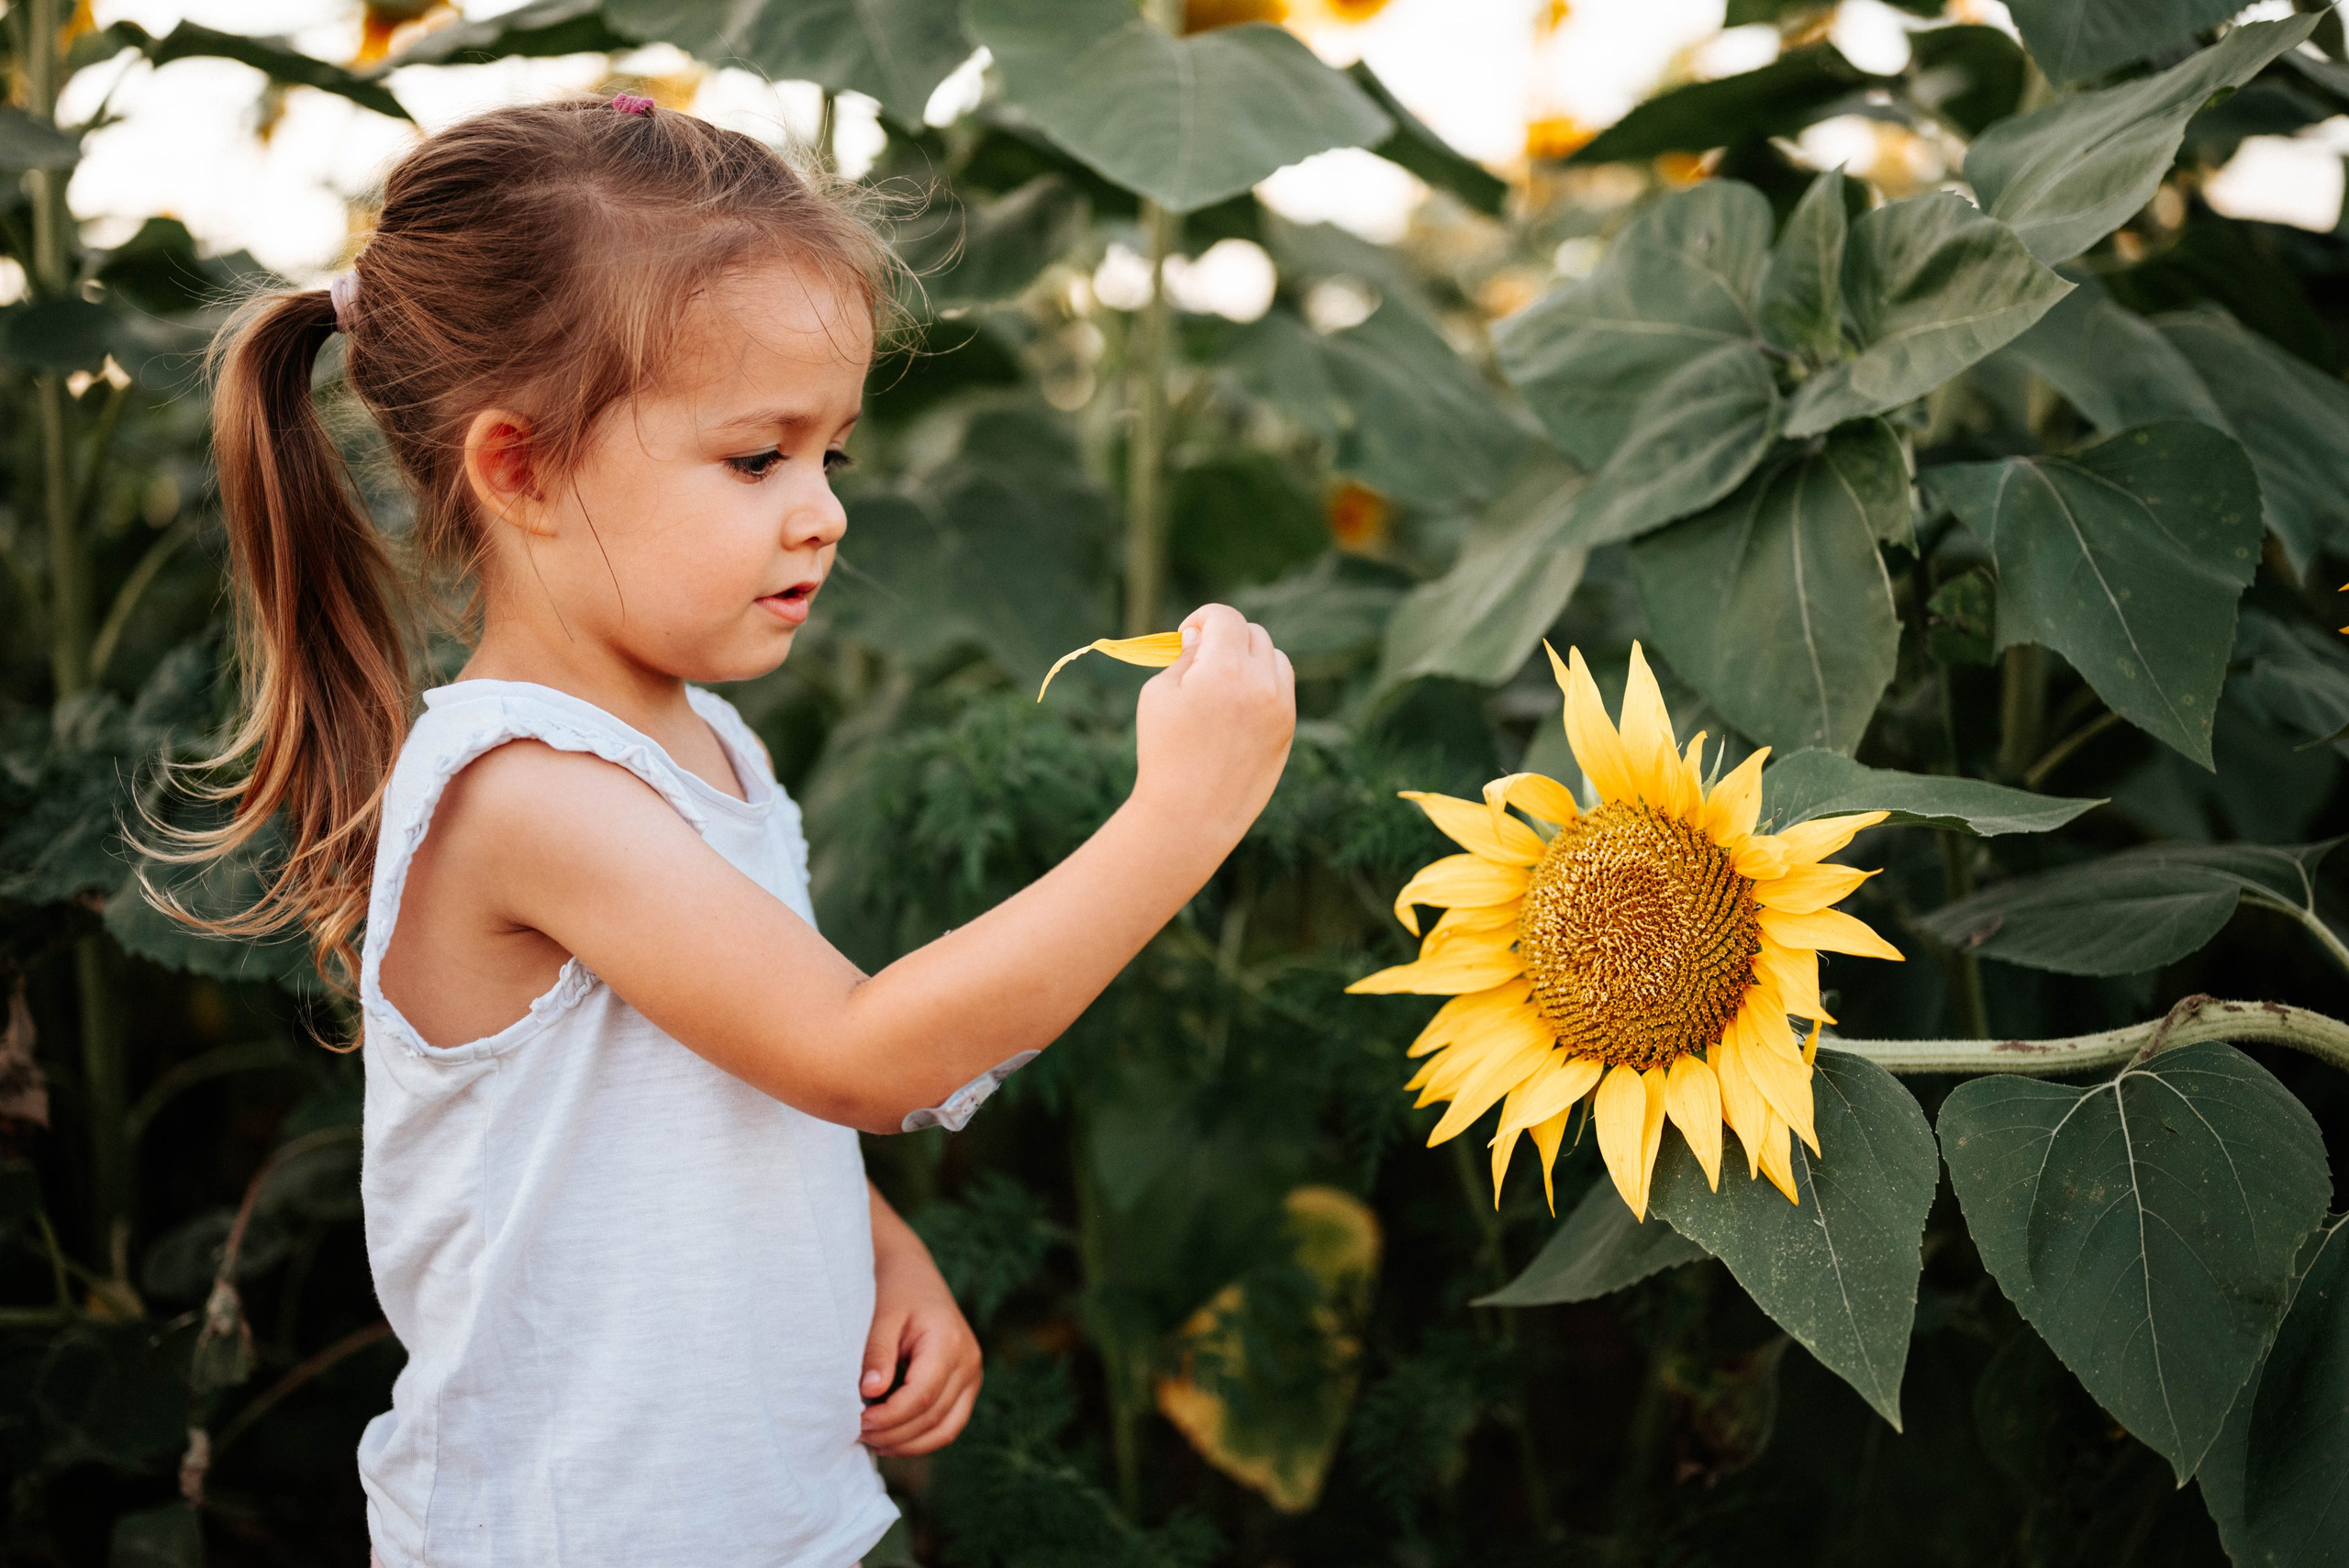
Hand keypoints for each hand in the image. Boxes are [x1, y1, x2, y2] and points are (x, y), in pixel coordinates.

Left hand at [859, 1224, 980, 1455]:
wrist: (912, 1273)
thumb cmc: (893, 1291)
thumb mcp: (880, 1316)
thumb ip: (877, 1354)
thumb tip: (870, 1392)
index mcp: (948, 1341)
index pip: (921, 1396)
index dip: (888, 1418)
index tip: (856, 1422)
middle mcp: (969, 1361)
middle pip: (932, 1418)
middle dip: (893, 1434)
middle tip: (856, 1434)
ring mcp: (972, 1375)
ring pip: (944, 1430)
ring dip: (907, 1444)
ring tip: (872, 1441)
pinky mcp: (966, 1386)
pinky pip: (948, 1425)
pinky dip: (920, 1438)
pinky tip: (890, 1438)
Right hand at [1133, 603, 1294, 844]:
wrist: (1191, 815)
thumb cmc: (1164, 752)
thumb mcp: (1159, 694)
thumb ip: (1185, 657)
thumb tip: (1203, 637)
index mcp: (1224, 670)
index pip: (1225, 617)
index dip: (1202, 618)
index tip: (1187, 636)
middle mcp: (1260, 683)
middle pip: (1253, 633)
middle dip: (1226, 637)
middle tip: (1201, 661)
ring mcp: (1281, 706)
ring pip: (1275, 657)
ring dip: (1250, 658)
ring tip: (1222, 684)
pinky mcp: (1288, 728)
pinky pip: (1282, 687)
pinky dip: (1263, 684)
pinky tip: (1237, 707)